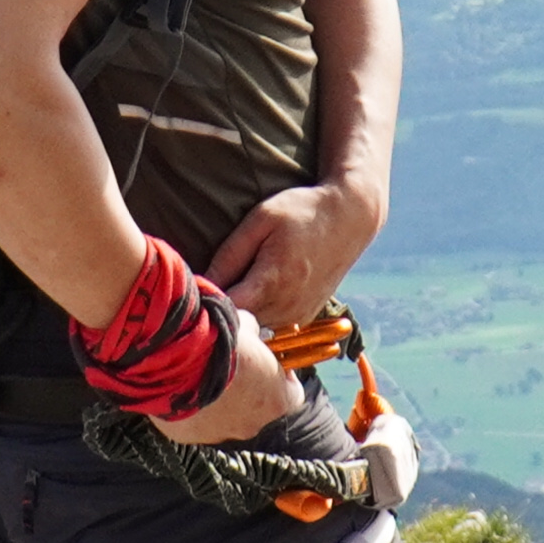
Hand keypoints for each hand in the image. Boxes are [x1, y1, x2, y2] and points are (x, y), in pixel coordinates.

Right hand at [152, 315, 299, 446]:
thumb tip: (249, 331)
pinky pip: (194, 423)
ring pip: (223, 420)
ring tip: (200, 378)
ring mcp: (219, 434)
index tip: (270, 363)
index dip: (282, 379)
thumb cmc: (222, 343)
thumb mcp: (246, 327)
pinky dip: (190, 410)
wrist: (178, 358)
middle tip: (230, 369)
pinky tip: (180, 389)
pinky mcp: (189, 436)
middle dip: (246, 392)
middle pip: (256, 411)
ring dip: (216, 403)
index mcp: (276, 401)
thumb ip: (254, 334)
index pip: (292, 395)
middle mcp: (252, 425)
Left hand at [204, 180, 383, 329]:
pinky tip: (256, 292)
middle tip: (205, 293)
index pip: (227, 312)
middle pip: (239, 326)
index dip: (207, 306)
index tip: (193, 295)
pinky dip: (259, 315)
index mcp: (272, 280)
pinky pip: (271, 326)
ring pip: (255, 330)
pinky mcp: (306, 316)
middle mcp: (287, 305)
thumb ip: (229, 255)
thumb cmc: (302, 212)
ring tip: (232, 289)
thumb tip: (201, 284)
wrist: (350, 218)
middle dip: (221, 313)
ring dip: (241, 316)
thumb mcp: (260, 221)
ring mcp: (299, 315)